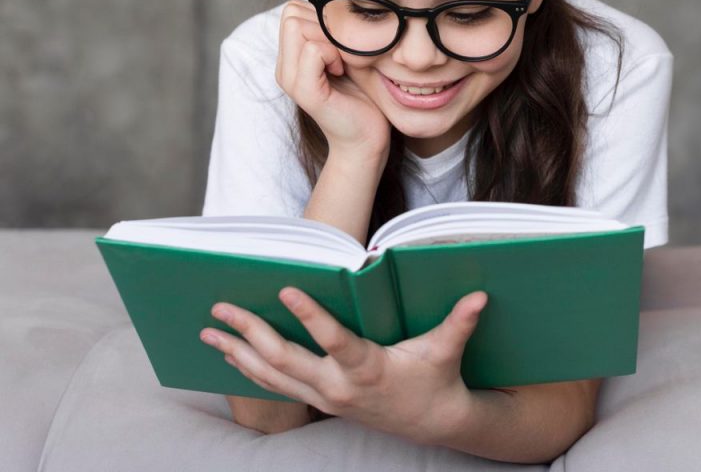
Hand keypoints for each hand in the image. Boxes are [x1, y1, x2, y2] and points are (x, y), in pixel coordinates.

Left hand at [199, 287, 487, 444]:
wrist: (431, 423)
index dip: (310, 316)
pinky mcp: (319, 401)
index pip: (334, 341)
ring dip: (238, 352)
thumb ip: (459, 322)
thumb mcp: (445, 350)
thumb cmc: (437, 379)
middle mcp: (338, 387)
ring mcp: (324, 397)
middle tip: (223, 307)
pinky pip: (275, 385)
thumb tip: (480, 295)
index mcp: (369, 369)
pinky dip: (249, 368)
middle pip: (284, 359)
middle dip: (250, 331)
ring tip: (209, 331)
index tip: (286, 289)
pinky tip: (230, 353)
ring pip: (270, 375)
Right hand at [276, 0, 389, 156]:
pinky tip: (341, 72)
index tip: (341, 44)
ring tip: (342, 63)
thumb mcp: (348, 54)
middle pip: (292, 14)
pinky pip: (313, 50)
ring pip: (299, 27)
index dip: (320, 18)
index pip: (292, 10)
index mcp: (292, 56)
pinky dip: (332, 55)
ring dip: (329, 39)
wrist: (369, 137)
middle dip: (324, 25)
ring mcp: (290, 79)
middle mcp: (285, 66)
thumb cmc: (364, 94)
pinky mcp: (305, 92)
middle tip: (343, 53)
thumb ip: (334, 32)